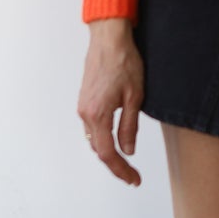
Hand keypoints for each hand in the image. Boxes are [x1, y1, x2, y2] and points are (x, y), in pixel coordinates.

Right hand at [78, 18, 143, 185]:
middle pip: (98, 149)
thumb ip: (129, 126)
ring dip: (108, 152)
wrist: (109, 39)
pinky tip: (114, 140)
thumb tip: (128, 150)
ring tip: (126, 162)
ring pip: (94, 139)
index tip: (133, 179)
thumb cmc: (124, 62)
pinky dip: (103, 138)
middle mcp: (86, 113)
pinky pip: (92, 127)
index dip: (121, 170)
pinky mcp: (85, 99)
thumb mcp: (135, 97)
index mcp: (98, 114)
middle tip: (133, 175)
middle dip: (115, 164)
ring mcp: (83, 106)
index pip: (108, 153)